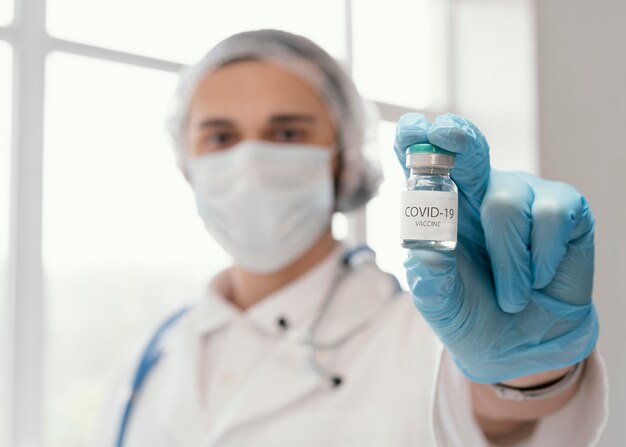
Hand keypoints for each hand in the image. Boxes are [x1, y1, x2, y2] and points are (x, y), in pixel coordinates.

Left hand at [394, 113, 597, 383]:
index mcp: (442, 206)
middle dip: (456, 139)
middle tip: (444, 133)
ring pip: (505, 203)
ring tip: (509, 296)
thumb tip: (426, 255)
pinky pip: (550, 216)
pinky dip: (540, 258)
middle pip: (468, 149)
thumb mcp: (442, 304)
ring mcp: (523, 194)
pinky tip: (539, 278)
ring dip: (507, 261)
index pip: (423, 165)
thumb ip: (430, 282)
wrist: (524, 344)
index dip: (415, 143)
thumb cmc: (474, 313)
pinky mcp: (564, 207)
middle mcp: (480, 190)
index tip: (408, 131)